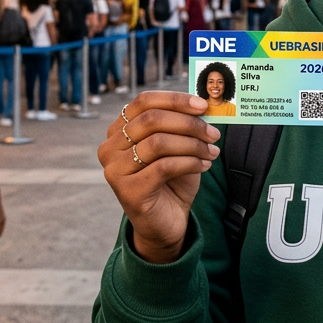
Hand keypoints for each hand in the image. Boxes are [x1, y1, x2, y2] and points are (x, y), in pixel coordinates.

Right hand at [98, 91, 220, 263]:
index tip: (203, 105)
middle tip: (213, 133)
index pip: (143, 101)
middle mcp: (109, 148)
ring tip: (211, 151)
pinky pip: (163, 167)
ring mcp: (115, 170)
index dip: (174, 100)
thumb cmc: (172, 181)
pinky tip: (204, 166)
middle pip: (151, 120)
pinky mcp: (127, 191)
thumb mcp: (178, 147)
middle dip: (188, 123)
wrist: (167, 223)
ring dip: (192, 144)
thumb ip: (184, 125)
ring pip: (157, 143)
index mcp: (118, 130)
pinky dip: (189, 163)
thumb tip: (204, 105)